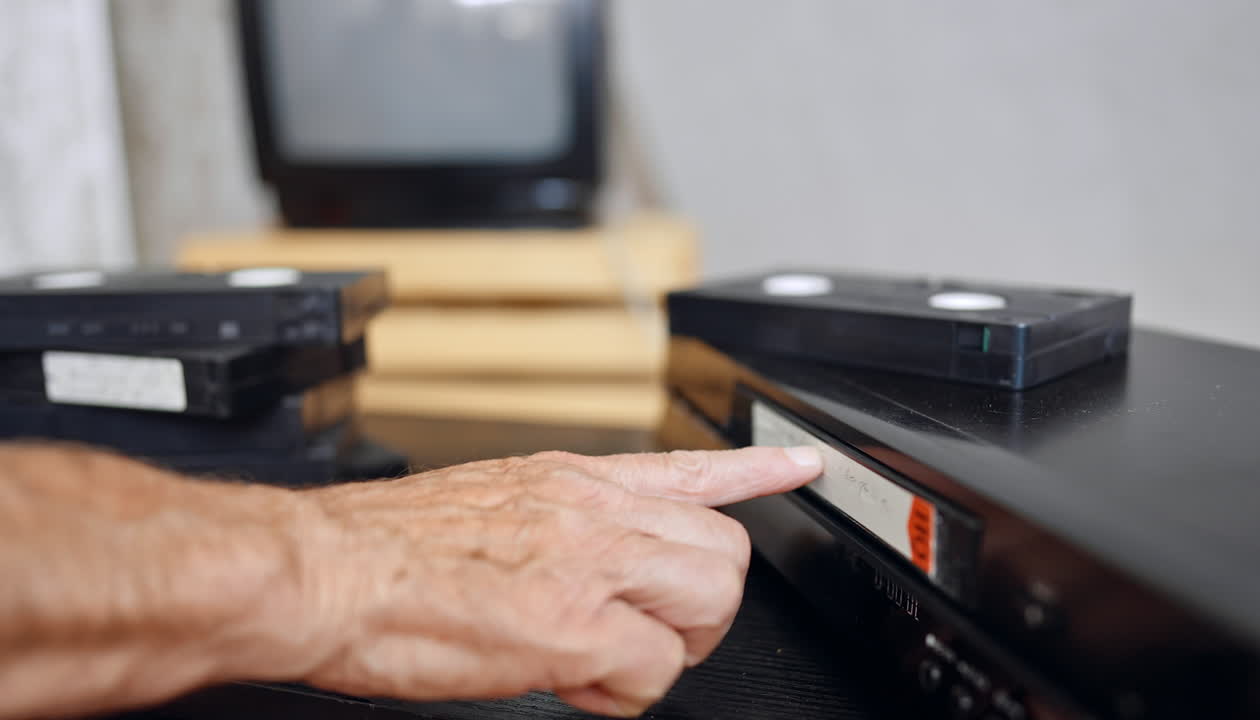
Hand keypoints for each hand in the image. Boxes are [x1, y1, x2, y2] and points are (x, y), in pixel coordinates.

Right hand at [287, 447, 821, 715]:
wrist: (321, 570)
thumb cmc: (382, 547)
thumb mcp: (486, 502)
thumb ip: (556, 522)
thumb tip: (588, 561)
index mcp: (571, 481)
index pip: (691, 467)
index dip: (757, 469)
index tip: (801, 463)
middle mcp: (592, 511)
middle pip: (722, 555)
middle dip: (699, 609)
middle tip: (646, 634)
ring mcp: (588, 564)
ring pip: (707, 603)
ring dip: (670, 647)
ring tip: (609, 660)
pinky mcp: (570, 626)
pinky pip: (653, 672)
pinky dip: (621, 692)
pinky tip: (573, 682)